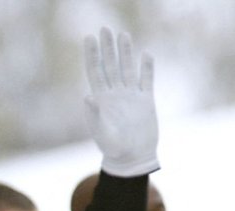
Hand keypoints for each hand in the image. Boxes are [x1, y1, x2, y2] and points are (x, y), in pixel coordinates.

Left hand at [83, 27, 158, 176]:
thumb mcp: (103, 132)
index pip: (95, 72)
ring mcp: (131, 97)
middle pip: (111, 66)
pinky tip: (145, 55)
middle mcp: (115, 95)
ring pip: (128, 69)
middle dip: (108, 47)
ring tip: (124, 35)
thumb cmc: (114, 149)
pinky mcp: (146, 101)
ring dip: (126, 53)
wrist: (133, 158)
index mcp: (102, 100)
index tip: (89, 38)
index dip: (92, 55)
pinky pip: (146, 81)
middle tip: (105, 28)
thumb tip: (88, 96)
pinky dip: (146, 68)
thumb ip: (95, 115)